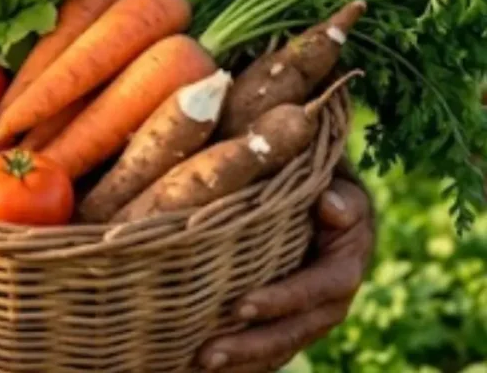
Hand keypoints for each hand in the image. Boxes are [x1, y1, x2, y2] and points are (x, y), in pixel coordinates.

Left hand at [197, 178, 373, 371]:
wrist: (333, 206)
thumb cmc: (328, 189)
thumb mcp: (341, 188)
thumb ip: (341, 199)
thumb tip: (331, 205)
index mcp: (343, 269)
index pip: (314, 291)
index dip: (281, 300)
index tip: (240, 307)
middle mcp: (329, 304)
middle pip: (291, 332)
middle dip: (250, 345)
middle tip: (207, 353)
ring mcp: (309, 320)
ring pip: (277, 349)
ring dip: (241, 361)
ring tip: (199, 363)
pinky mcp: (289, 325)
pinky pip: (267, 351)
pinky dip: (242, 362)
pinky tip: (200, 367)